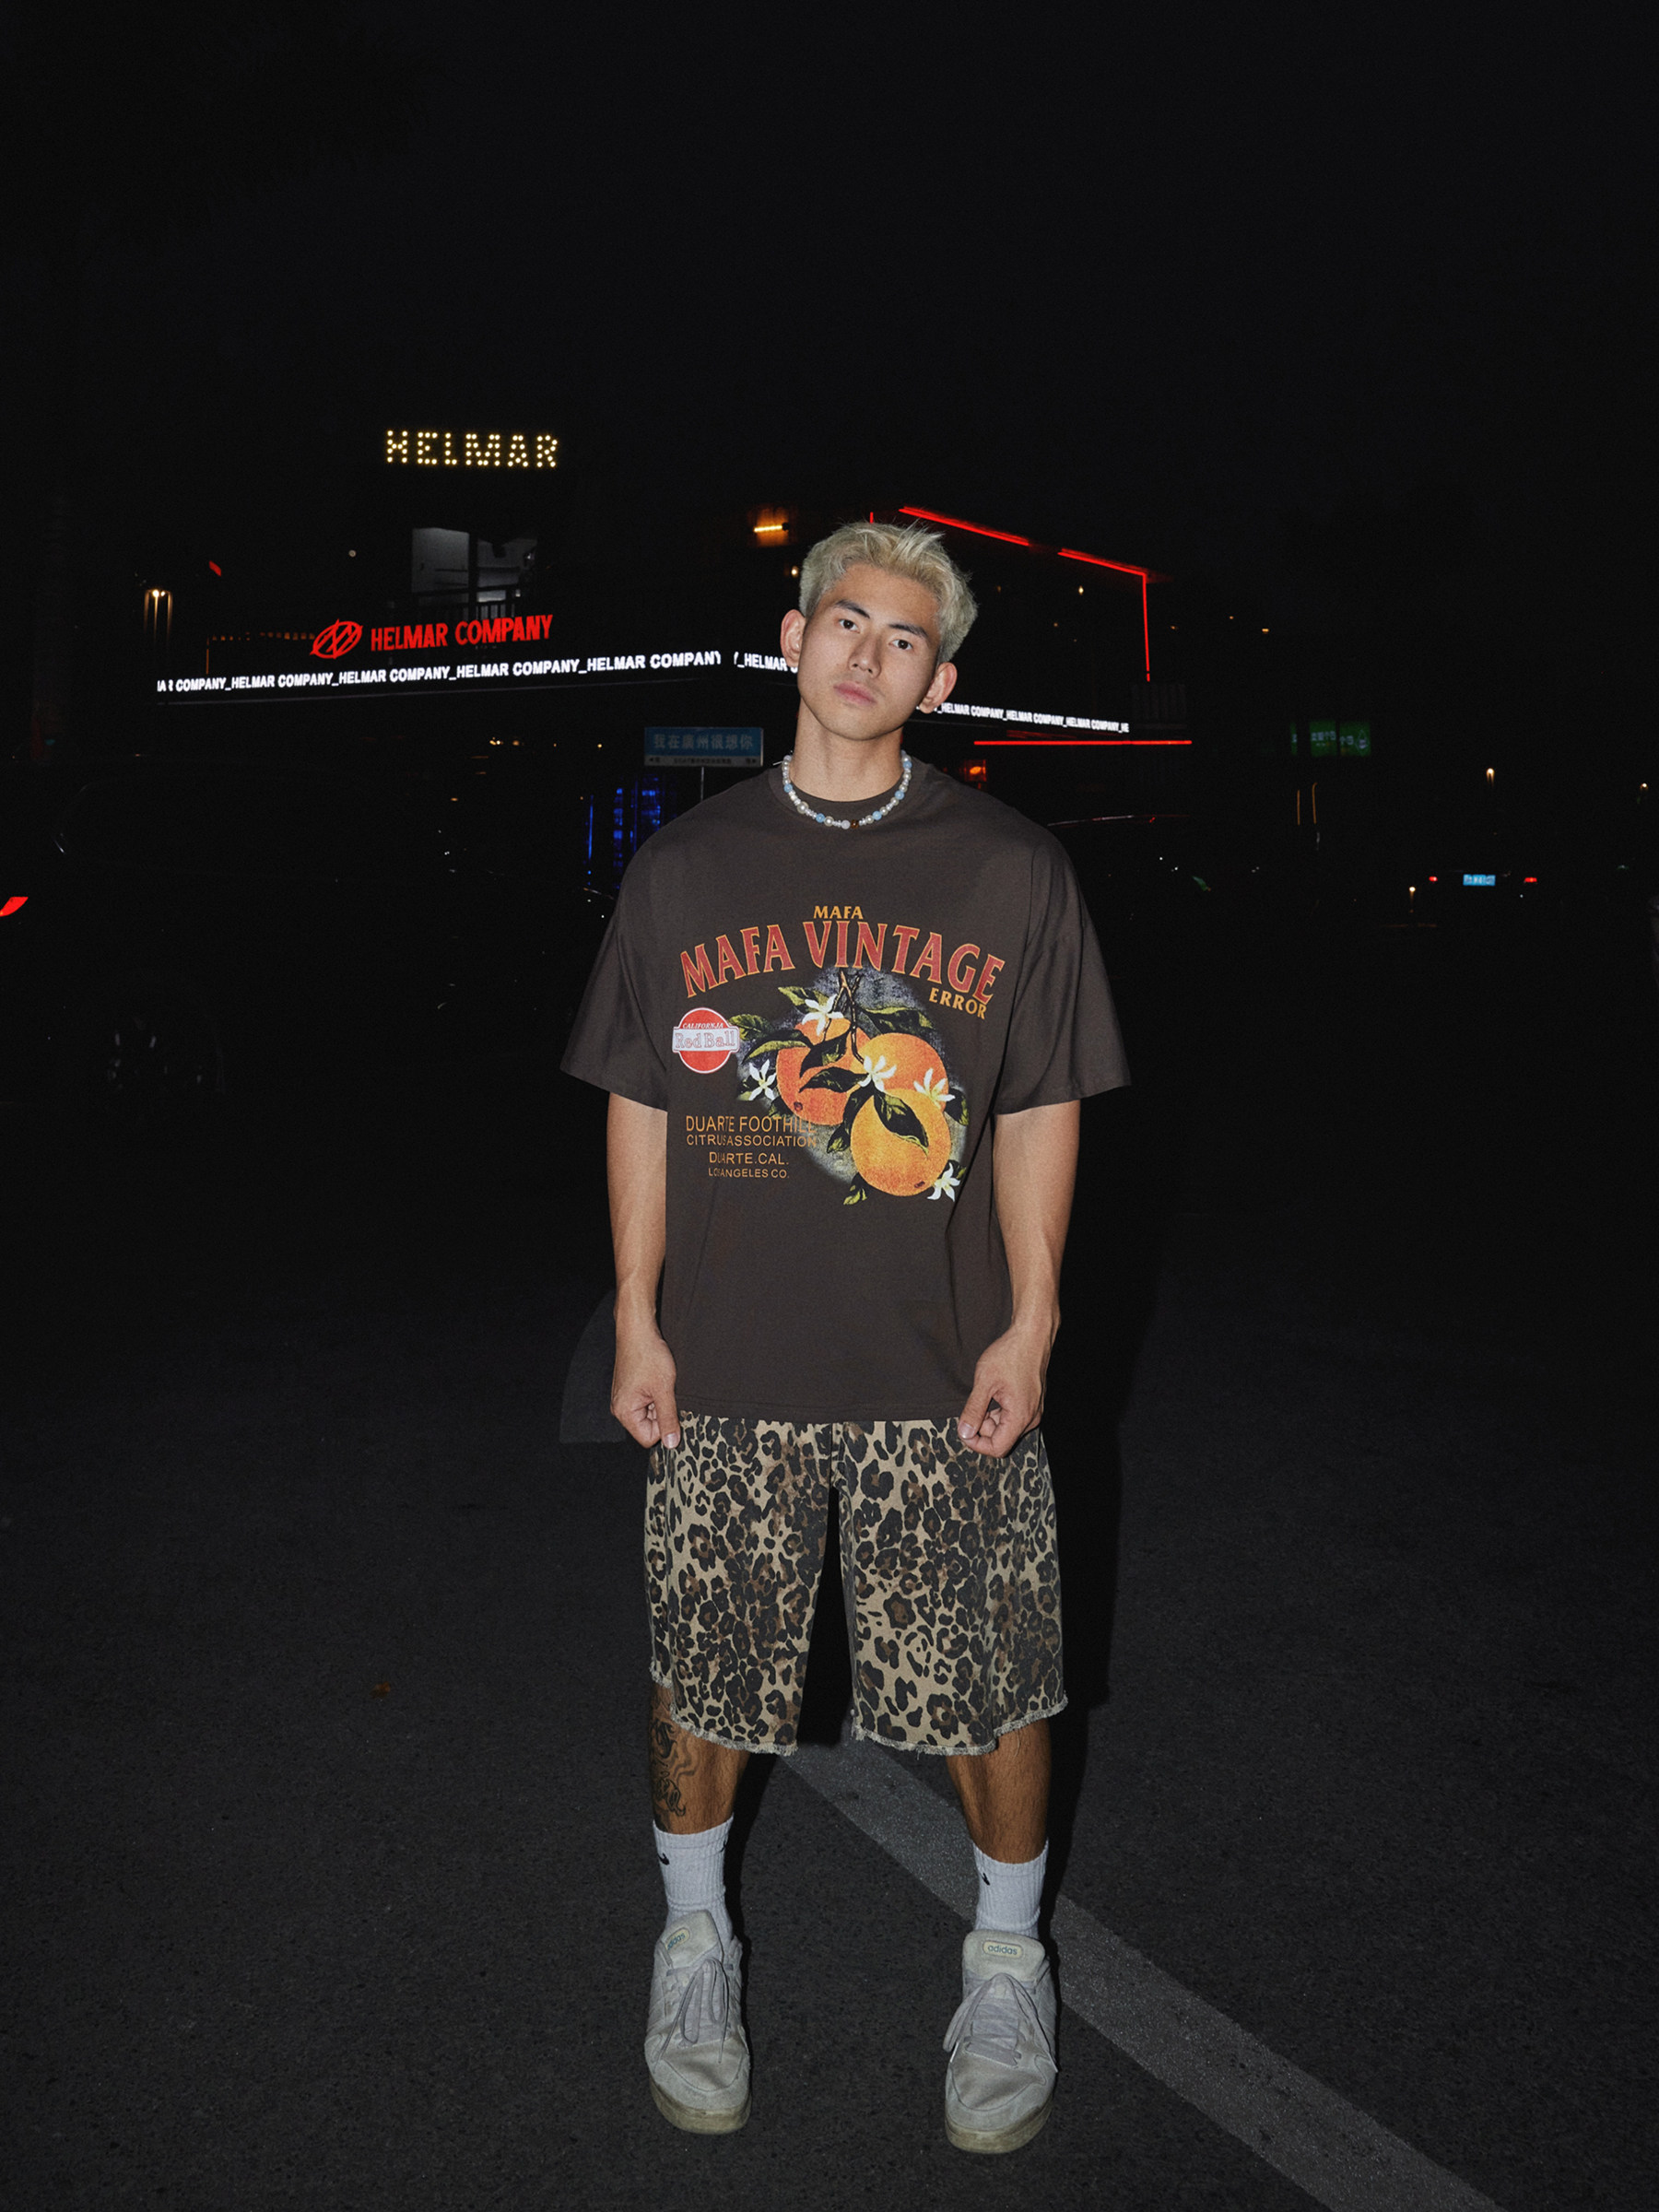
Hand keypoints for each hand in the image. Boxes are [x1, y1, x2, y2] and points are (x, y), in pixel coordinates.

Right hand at [611, 1310, 680, 1448]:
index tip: (668, 1406)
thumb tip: (672, 1444)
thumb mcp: (664, 1390)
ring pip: (650, 1414)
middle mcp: (620, 1408)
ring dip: (660, 1402)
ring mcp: (625, 1399)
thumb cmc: (648, 1356)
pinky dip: (656, 1394)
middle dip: (662, 1412)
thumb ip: (668, 1419)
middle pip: (649, 1427)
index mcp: (624, 1412)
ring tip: (659, 1383)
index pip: (648, 1439)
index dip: (664, 1426)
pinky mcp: (630, 1391)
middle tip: (664, 1391)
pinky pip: (647, 1403)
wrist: (638, 1330)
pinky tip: (656, 1380)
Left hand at [955, 1322, 1050, 1456]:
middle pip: (1001, 1439)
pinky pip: (1013, 1417)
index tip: (964, 1430)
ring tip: (984, 1394)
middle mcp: (1031, 1418)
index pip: (997, 1448)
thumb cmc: (1010, 1354)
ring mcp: (1034, 1411)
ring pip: (1006, 1428)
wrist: (1032, 1335)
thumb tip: (964, 1432)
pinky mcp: (1033, 1403)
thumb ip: (973, 1410)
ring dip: (990, 1418)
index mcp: (1020, 1417)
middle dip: (982, 1428)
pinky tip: (994, 1392)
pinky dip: (999, 1411)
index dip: (977, 1444)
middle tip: (972, 1406)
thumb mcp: (984, 1382)